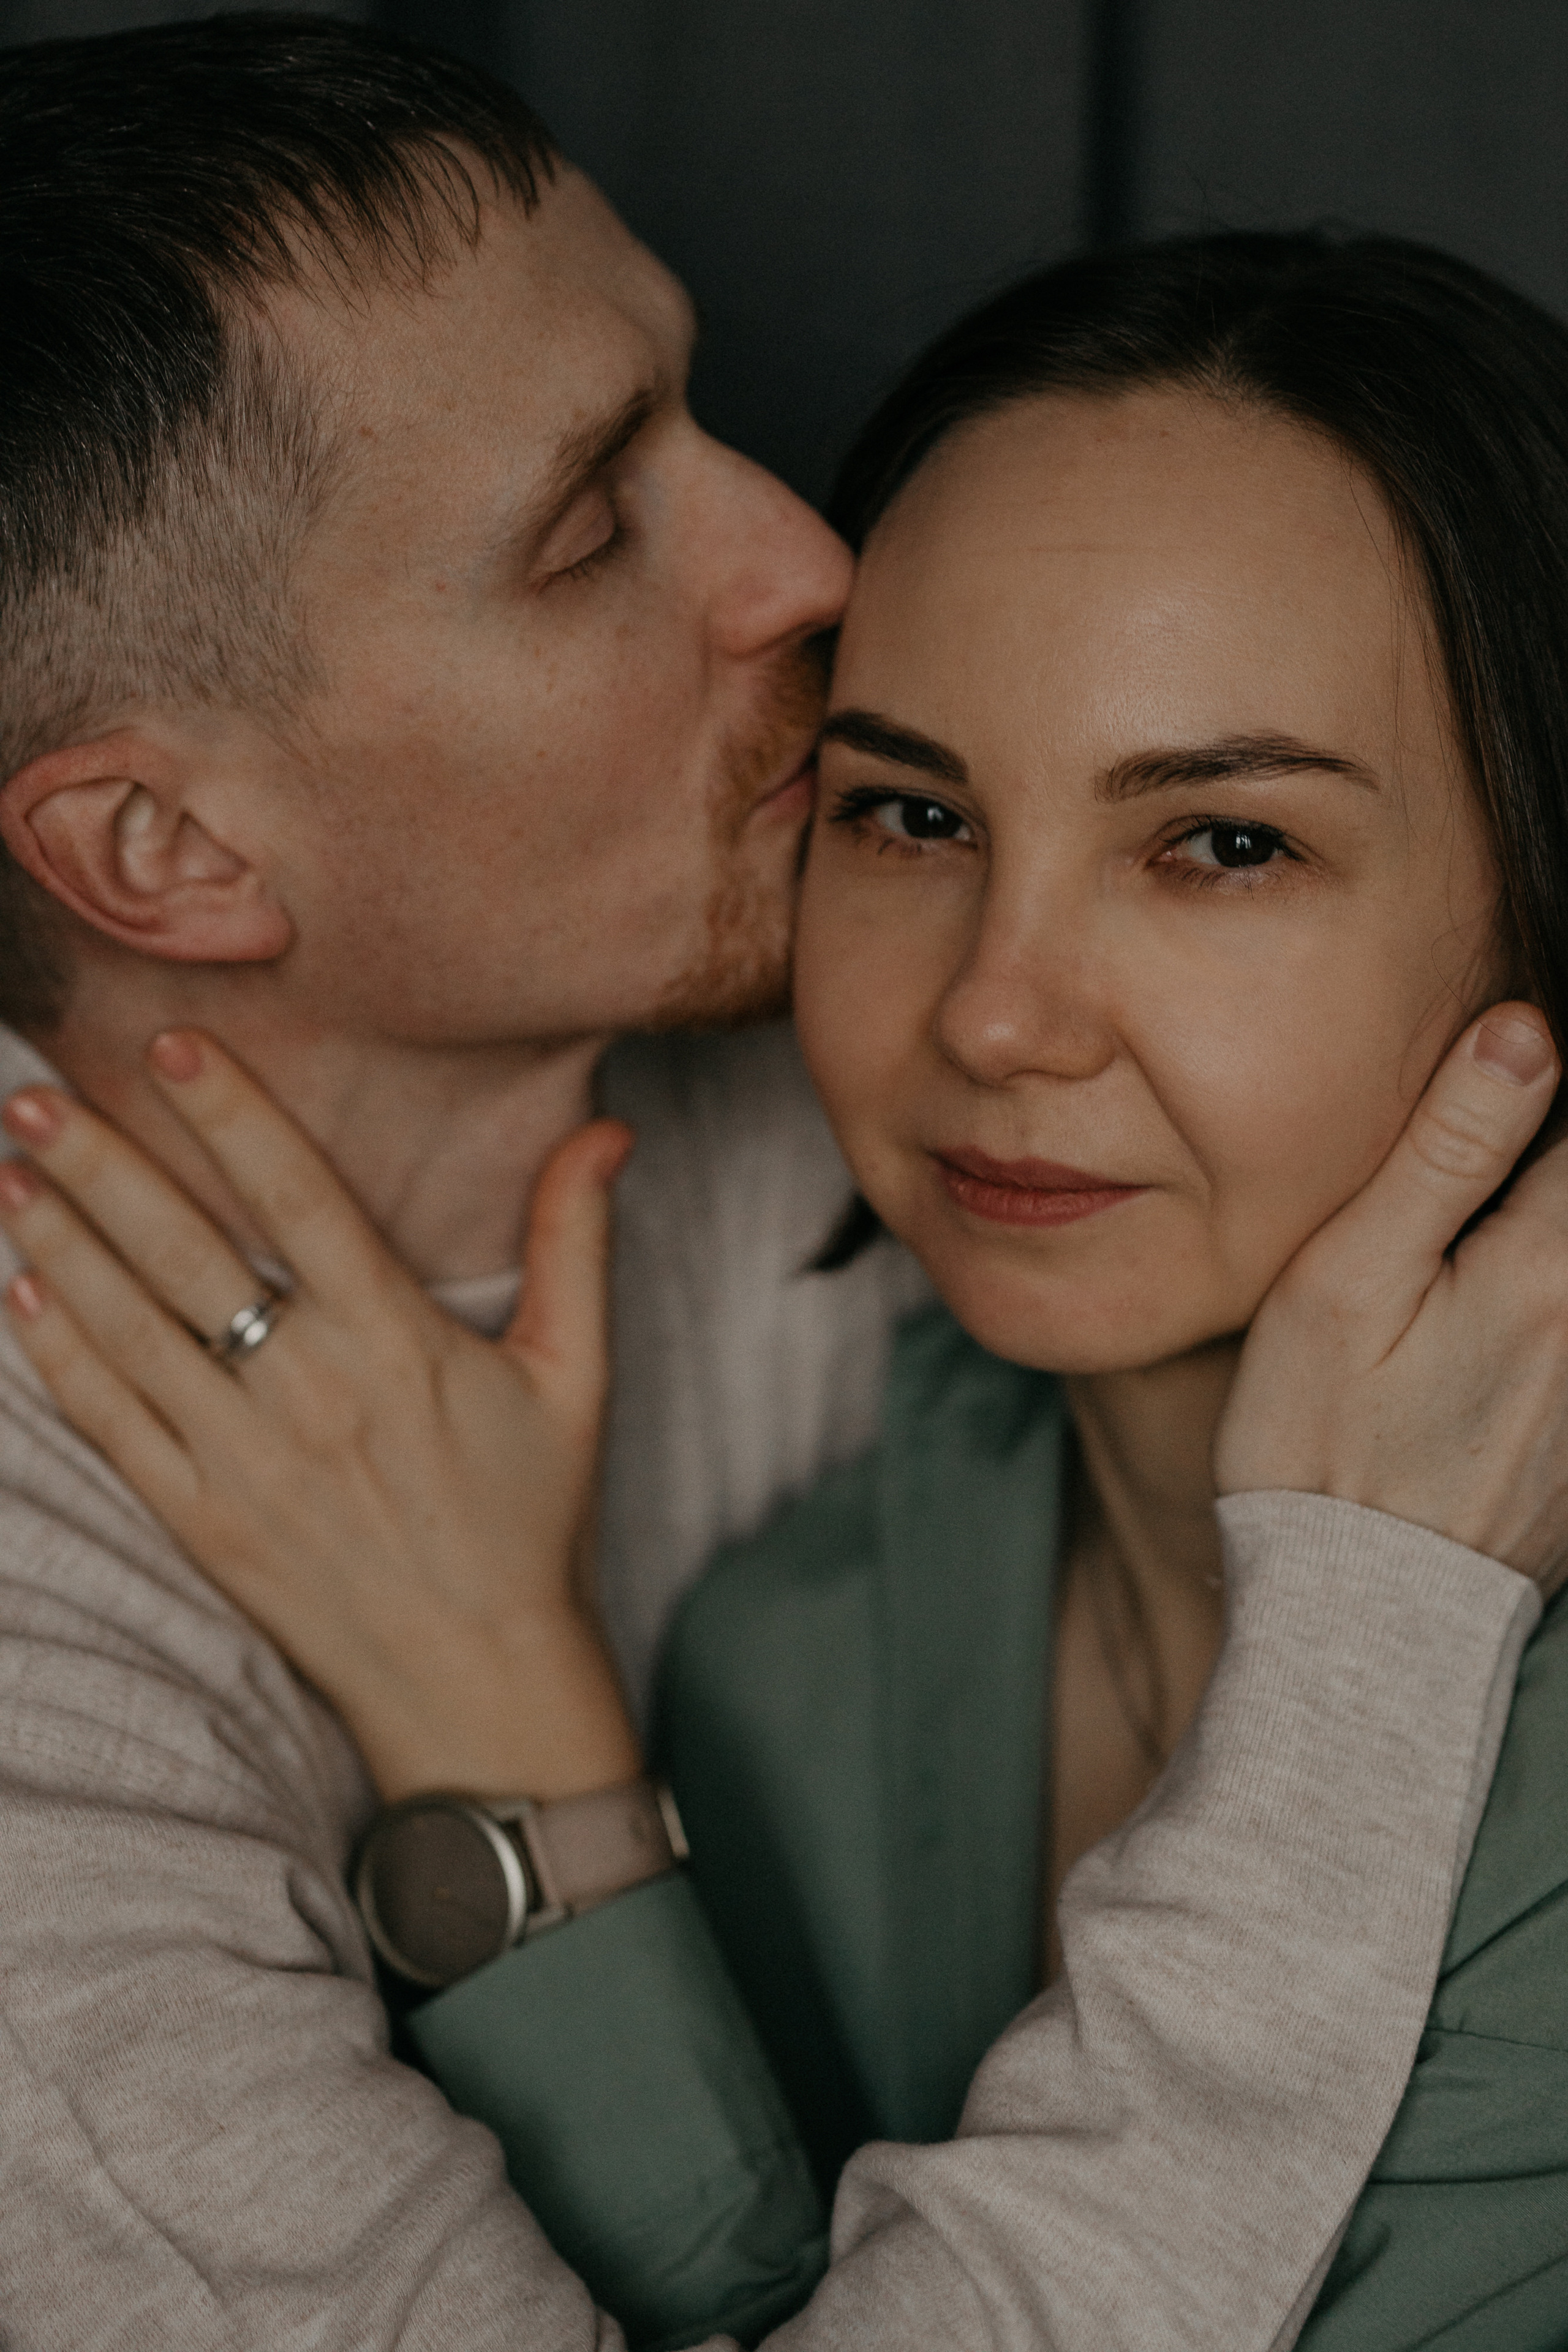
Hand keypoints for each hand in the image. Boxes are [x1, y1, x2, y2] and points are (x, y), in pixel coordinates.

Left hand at [0, 1032, 641, 1801]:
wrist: (478, 1681)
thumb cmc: (530, 1520)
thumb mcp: (576, 1376)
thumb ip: (576, 1243)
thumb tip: (607, 1129)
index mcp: (395, 1344)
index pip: (299, 1202)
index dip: (232, 1117)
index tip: (169, 1046)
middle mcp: (308, 1395)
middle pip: (185, 1258)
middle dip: (101, 1167)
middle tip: (30, 1091)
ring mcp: (243, 1464)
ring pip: (130, 1333)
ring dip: (61, 1246)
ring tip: (8, 1173)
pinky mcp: (202, 1524)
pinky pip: (114, 1427)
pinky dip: (60, 1359)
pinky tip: (20, 1296)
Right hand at [1217, 1002, 1567, 1592]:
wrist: (1355, 1621)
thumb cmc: (1320, 1443)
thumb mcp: (1346, 1281)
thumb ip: (1444, 1153)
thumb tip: (1526, 1032)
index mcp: (1546, 1269)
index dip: (1546, 1084)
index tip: (1521, 1066)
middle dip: (1544, 1169)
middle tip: (1475, 1188)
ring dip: (1541, 1240)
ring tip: (1460, 1290)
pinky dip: (1545, 1328)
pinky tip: (1477, 1349)